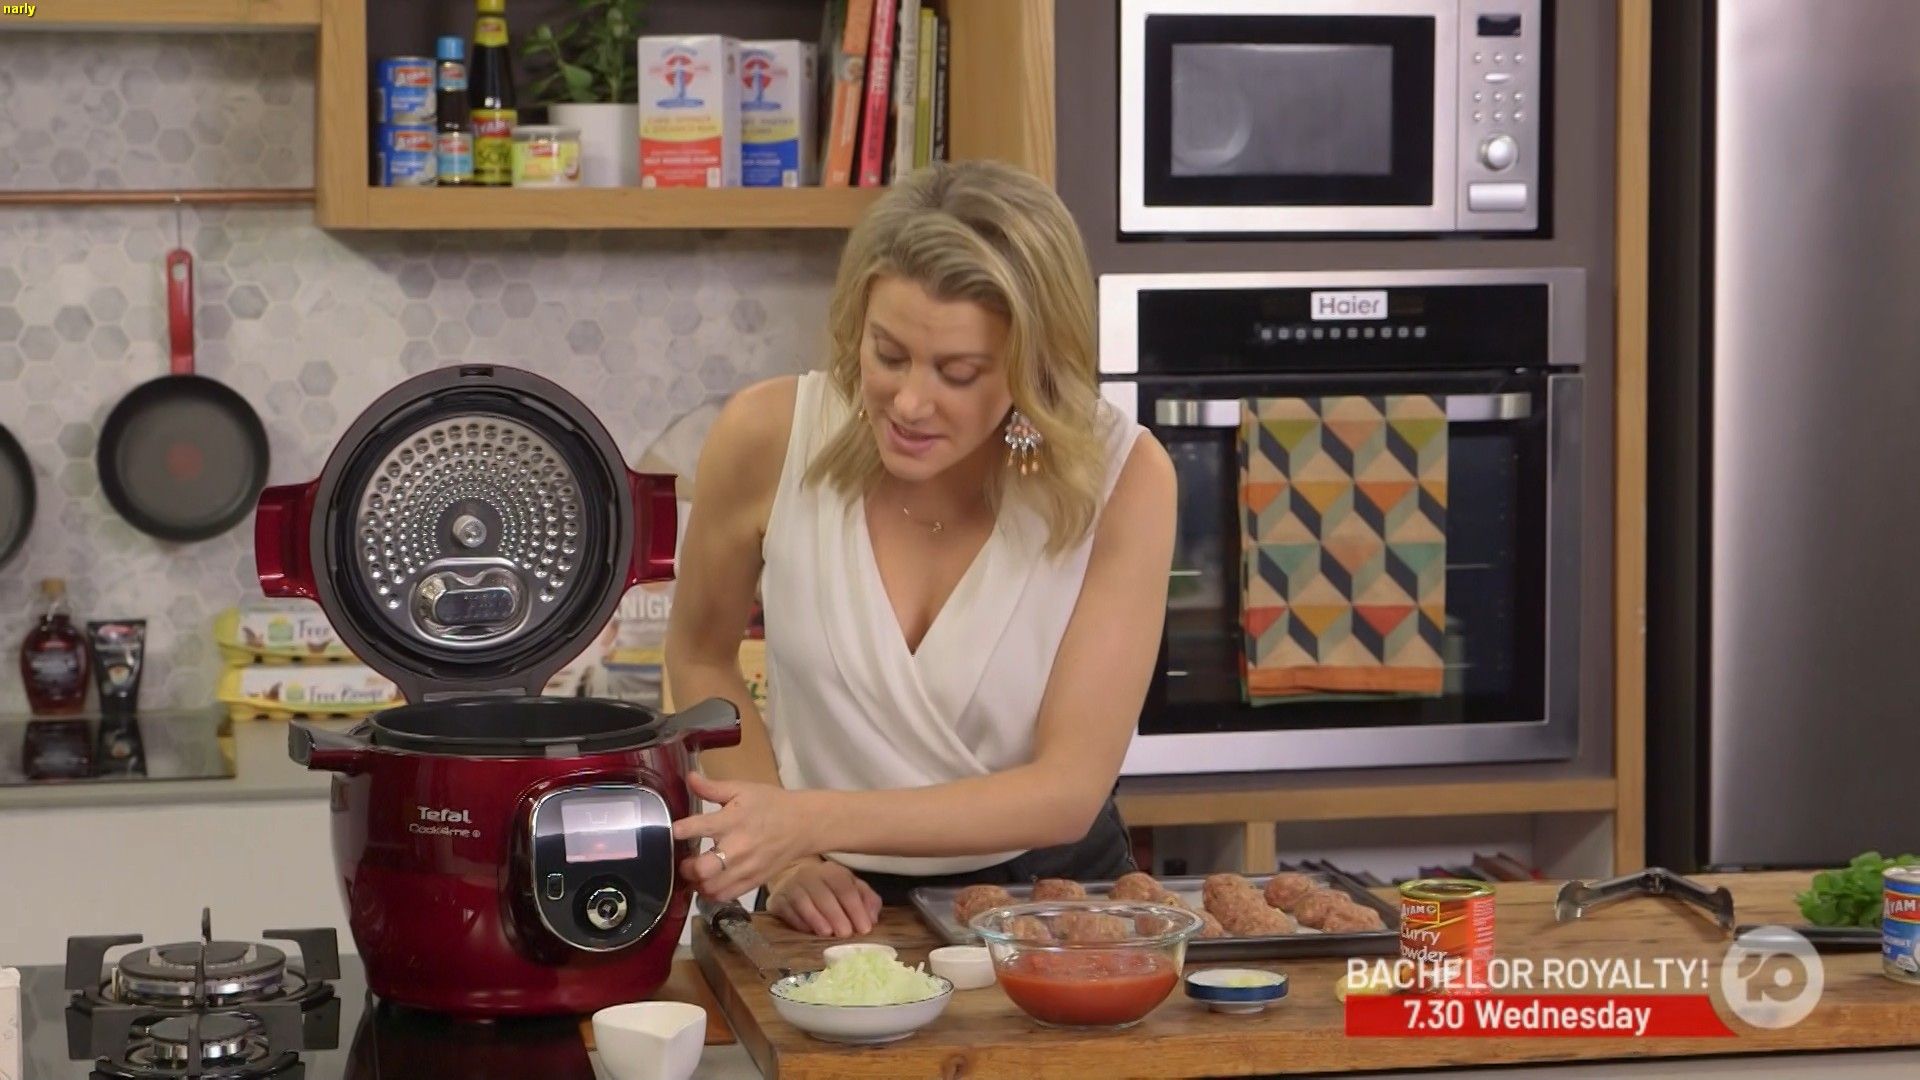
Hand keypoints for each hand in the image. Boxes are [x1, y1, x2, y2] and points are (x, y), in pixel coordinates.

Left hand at [671, 772, 819, 902]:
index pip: (699, 827)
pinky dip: (711, 893)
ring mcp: (746, 868)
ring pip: (711, 888)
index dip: (680, 830)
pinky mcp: (753, 882)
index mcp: (733, 820)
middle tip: (685, 860)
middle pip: (703, 869)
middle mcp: (738, 847)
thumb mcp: (742, 789)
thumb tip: (689, 778)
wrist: (803, 825)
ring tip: (695, 873)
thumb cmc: (770, 804)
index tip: (673, 831)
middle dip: (686, 866)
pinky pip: (725, 896)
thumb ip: (712, 787)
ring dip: (697, 882)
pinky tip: (709, 883)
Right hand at [766, 858, 881, 937]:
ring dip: (816, 918)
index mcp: (832, 871)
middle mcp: (810, 875)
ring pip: (803, 901)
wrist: (791, 880)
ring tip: (827, 933)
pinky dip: (798, 921)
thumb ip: (867, 901)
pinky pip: (786, 910)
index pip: (845, 887)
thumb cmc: (828, 890)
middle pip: (823, 894)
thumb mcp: (851, 889)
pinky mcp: (776, 900)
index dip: (856, 908)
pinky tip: (808, 931)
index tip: (864, 928)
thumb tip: (872, 918)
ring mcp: (790, 886)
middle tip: (846, 934)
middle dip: (836, 915)